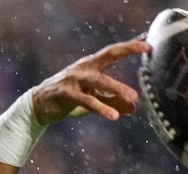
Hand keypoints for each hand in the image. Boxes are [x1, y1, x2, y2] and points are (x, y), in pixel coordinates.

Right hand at [31, 37, 149, 123]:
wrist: (39, 105)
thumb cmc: (68, 98)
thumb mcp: (93, 98)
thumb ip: (112, 101)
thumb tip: (133, 108)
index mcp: (91, 65)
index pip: (113, 52)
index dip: (130, 46)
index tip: (148, 43)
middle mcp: (84, 68)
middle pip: (108, 55)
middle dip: (127, 49)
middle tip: (147, 49)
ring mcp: (74, 79)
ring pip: (99, 81)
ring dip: (117, 87)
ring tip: (134, 97)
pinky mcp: (66, 94)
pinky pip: (87, 101)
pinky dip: (101, 108)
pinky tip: (114, 116)